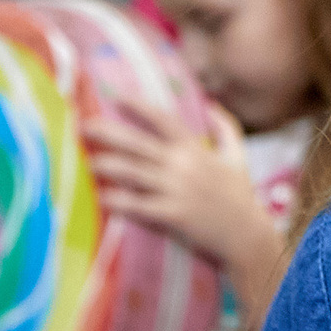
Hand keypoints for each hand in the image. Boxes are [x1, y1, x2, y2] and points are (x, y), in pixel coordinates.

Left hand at [84, 107, 285, 323]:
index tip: (116, 96)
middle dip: (108, 132)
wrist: (246, 234)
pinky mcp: (172, 214)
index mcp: (195, 148)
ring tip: (86, 162)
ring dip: (107, 165)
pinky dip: (118, 200)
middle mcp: (183, 165)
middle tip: (83, 125)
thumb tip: (210, 103)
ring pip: (133, 172)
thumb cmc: (240, 195)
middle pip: (138, 143)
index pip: (162, 119)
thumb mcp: (238, 156)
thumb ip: (225, 127)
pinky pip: (138, 205)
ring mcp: (176, 190)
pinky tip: (101, 197)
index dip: (138, 105)